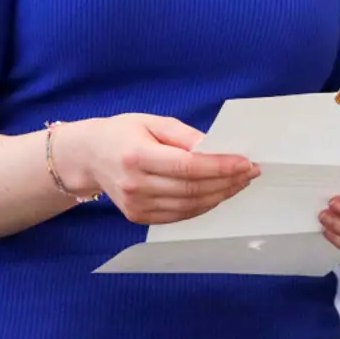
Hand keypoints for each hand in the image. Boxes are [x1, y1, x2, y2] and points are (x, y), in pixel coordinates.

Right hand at [55, 114, 256, 224]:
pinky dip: (203, 205)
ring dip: (220, 195)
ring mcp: (136, 205)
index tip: (246, 162)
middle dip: (227, 181)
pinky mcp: (138, 217)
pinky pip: (180, 215)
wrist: (89, 156)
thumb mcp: (151, 121)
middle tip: (250, 172)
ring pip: (190, 206)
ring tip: (240, 182)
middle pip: (192, 189)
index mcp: (136, 156)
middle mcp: (134, 184)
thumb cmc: (122, 134)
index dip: (220, 166)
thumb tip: (216, 147)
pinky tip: (218, 193)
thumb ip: (184, 135)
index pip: (187, 166)